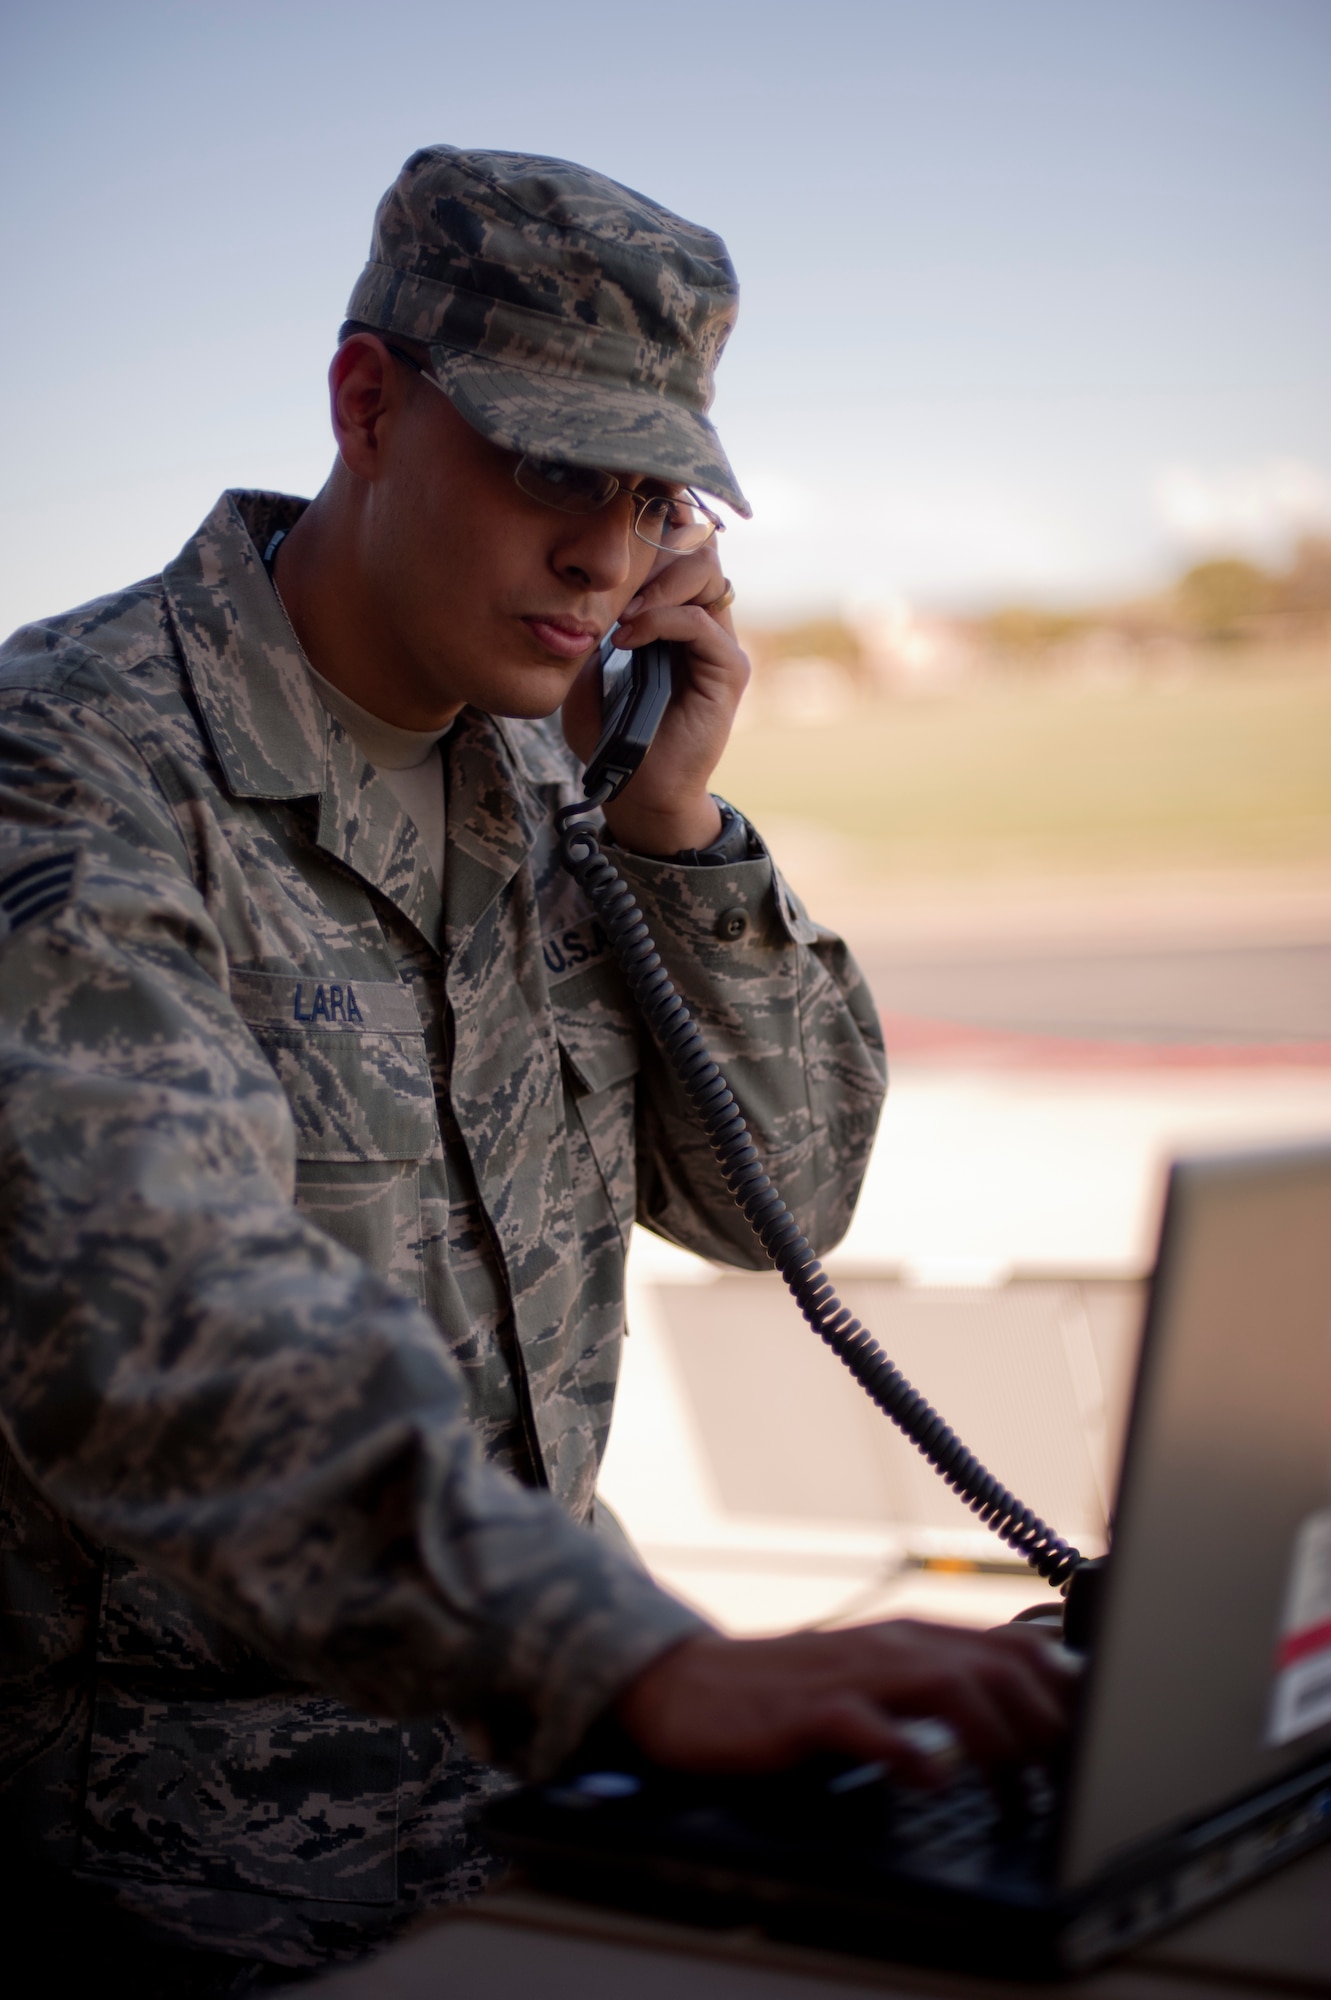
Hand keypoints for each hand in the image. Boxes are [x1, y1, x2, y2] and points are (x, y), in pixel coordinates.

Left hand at [560, 543, 748, 856]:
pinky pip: (700, 624)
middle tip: (615, 567)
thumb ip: (594, 618)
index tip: (611, 523)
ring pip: (705, 573)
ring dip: (658, 582)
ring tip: (621, 613)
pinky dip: (663, 620)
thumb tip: (579, 574)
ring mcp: (719, 645)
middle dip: (657, 543)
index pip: (677, 545)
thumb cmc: (609, 730)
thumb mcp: (587, 663)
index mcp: (674, 612)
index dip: (652, 524)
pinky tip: (628, 637)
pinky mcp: (727, 671)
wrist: (634, 787)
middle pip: (699, 546)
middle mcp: (704, 620)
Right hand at [614, 1620, 1079, 1786]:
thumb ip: (945, 1693)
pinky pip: (868, 1725)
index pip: (1019, 1645)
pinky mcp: (810, 1712)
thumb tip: (1034, 1722)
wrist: (696, 1687)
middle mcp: (895, 1645)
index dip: (1071, 1688)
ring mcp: (853, 1675)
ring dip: (997, 1739)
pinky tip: (933, 1774)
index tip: (1101, 1736)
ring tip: (1015, 1791)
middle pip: (998, 1667)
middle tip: (1066, 1779)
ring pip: (949, 1685)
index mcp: (918, 1637)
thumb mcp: (881, 1684)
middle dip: (1047, 1722)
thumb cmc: (795, 1694)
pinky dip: (909, 1749)